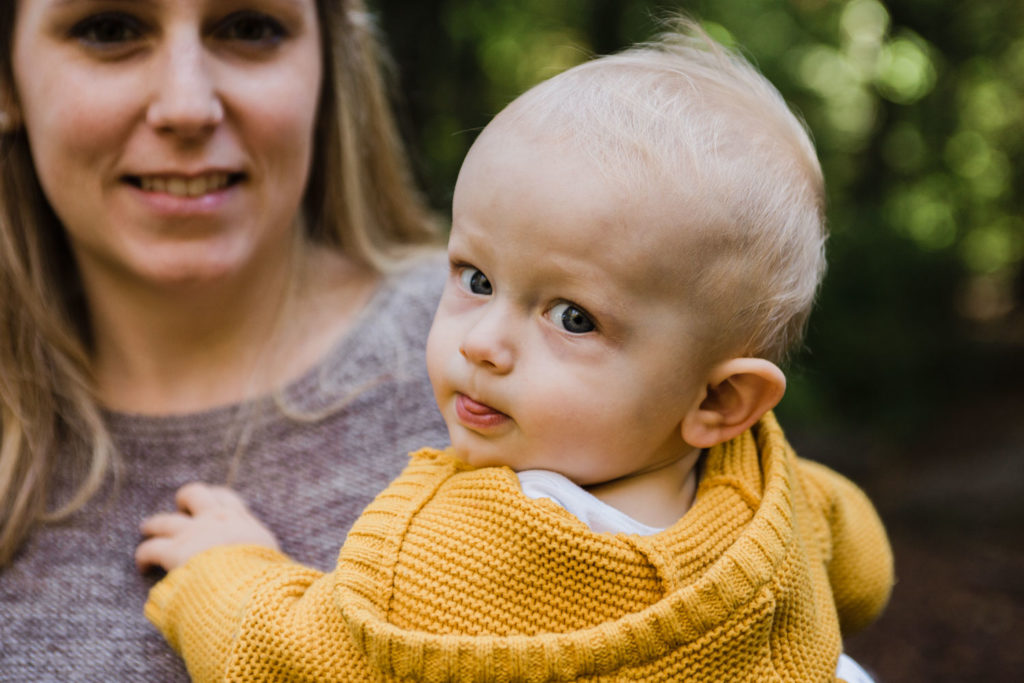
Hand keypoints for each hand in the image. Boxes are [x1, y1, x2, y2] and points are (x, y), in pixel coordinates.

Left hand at [136, 482, 279, 572]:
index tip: (211, 506)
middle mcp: (217, 521)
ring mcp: (193, 534)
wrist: (249, 588)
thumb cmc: (266, 581)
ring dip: (154, 525)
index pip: (227, 500)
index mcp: (243, 523)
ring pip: (164, 520)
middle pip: (195, 494)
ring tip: (148, 529)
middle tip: (179, 509)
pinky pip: (150, 548)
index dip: (215, 500)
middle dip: (184, 500)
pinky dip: (144, 556)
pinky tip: (143, 566)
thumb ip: (264, 557)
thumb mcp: (273, 562)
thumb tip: (275, 568)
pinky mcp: (174, 552)